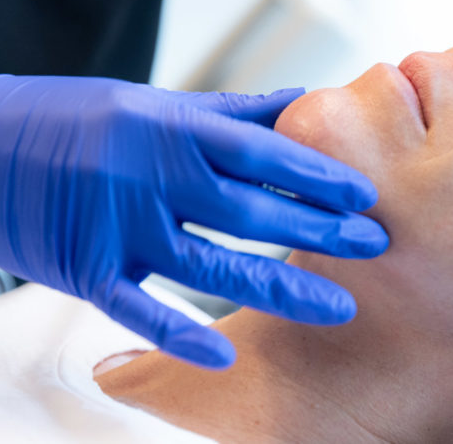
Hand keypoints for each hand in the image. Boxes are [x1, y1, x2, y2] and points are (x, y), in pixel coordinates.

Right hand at [0, 76, 386, 367]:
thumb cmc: (76, 120)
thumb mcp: (154, 103)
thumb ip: (230, 112)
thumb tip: (300, 99)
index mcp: (172, 128)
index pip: (263, 154)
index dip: (318, 175)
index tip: (367, 194)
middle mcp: (152, 175)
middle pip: (251, 210)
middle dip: (319, 230)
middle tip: (376, 245)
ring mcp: (119, 226)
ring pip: (211, 266)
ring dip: (279, 288)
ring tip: (337, 304)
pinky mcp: (87, 269)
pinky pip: (140, 308)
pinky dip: (181, 335)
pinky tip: (227, 354)